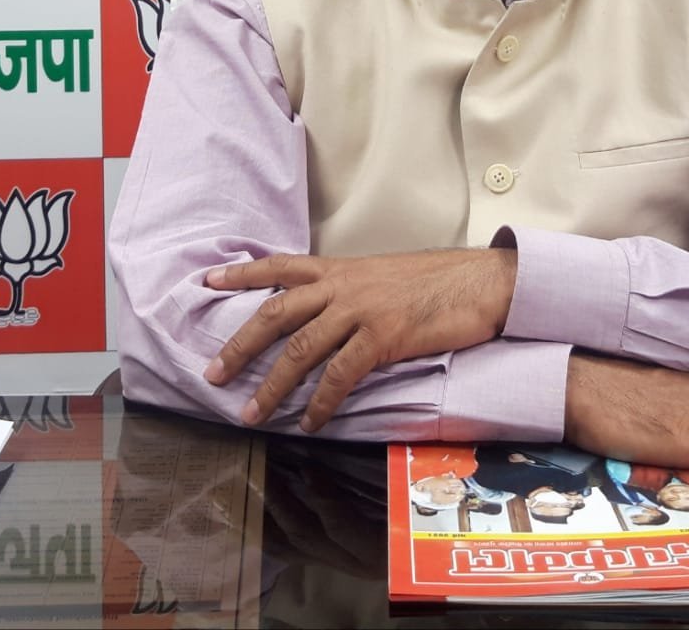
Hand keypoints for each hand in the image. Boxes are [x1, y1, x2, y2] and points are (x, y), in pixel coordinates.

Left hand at [203, 248, 516, 429]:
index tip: (208, 281)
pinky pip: (341, 374)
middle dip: (239, 345)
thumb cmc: (436, 282)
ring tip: (252, 414)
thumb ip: (350, 291)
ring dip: (272, 386)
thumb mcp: (383, 277)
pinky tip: (310, 423)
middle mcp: (343, 285)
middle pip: (276, 312)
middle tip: (213, 375)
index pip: (281, 266)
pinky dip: (321, 402)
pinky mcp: (383, 336)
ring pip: (300, 348)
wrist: (480, 281)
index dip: (243, 274)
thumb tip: (325, 313)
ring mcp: (362, 309)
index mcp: (341, 269)